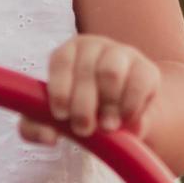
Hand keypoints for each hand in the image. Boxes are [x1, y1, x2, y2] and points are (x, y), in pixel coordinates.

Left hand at [22, 34, 159, 144]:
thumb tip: (48, 136)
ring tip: (106, 127)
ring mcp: (123, 54)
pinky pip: (140, 83)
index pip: (61, 61)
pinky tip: (124, 120)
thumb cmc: (78, 110)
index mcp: (68, 51)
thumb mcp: (53, 118)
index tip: (60, 115)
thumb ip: (36, 128)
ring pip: (112, 73)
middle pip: (88, 70)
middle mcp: (95, 46)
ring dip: (108, 105)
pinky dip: (130, 105)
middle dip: (83, 105)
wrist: (119, 113)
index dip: (60, 88)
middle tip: (83, 129)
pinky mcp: (147, 69)